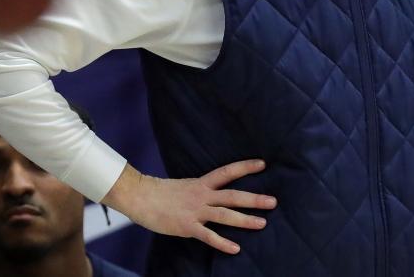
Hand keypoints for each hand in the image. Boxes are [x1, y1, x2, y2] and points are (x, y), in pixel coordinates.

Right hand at [102, 161, 276, 254]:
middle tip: (273, 201)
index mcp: (200, 184)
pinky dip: (223, 242)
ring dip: (245, 220)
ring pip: (225, 214)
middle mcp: (201, 195)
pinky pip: (208, 235)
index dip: (245, 167)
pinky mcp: (187, 226)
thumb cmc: (159, 192)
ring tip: (262, 223)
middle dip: (254, 199)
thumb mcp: (183, 186)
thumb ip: (199, 192)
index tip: (262, 164)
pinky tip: (236, 248)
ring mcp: (195, 211)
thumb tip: (211, 196)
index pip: (227, 172)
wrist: (139, 196)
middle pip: (232, 195)